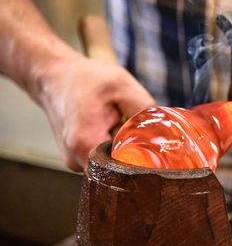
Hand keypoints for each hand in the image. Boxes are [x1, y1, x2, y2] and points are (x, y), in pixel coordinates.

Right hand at [36, 54, 155, 171]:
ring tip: (117, 120)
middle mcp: (77, 160)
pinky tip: (110, 125)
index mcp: (86, 144)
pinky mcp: (78, 157)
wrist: (54, 76)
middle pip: (120, 167)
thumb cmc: (86, 78)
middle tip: (133, 124)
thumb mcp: (121, 84)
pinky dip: (112, 143)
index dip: (143, 158)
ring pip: (112, 162)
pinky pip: (104, 156)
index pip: (124, 169)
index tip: (152, 143)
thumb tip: (163, 131)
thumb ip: (144, 109)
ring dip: (122, 145)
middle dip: (134, 149)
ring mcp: (75, 161)